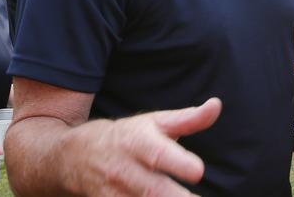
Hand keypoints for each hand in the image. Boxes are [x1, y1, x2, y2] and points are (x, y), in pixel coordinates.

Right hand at [59, 99, 221, 195]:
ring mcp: (114, 196)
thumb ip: (189, 118)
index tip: (198, 171)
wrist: (77, 156)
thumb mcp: (156, 122)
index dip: (178, 163)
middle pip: (151, 190)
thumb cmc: (129, 136)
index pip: (158, 153)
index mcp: (139, 142)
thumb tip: (217, 105)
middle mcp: (125, 171)